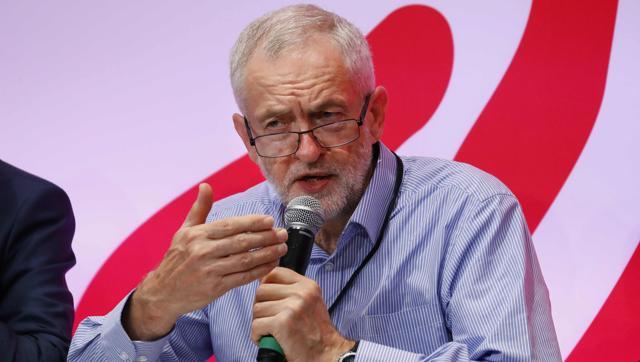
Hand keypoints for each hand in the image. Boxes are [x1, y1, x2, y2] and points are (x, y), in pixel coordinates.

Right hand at [123, 183, 287, 339]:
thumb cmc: (177, 259)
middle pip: (241, 242)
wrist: (163, 293)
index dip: (252, 223)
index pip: (230, 226)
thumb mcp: (184, 231)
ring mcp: (209, 270)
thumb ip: (199, 209)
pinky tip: (271, 264)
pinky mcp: (215, 288)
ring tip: (282, 248)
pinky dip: (259, 271)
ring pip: (245, 260)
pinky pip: (242, 278)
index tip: (270, 221)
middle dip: (266, 237)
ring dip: (267, 254)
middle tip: (283, 234)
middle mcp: (203, 251)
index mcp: (197, 235)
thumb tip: (206, 186)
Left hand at [251, 267, 354, 361]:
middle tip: (268, 319)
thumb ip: (292, 290)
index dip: (266, 284)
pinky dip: (257, 335)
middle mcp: (301, 293)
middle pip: (261, 290)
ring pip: (257, 309)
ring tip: (270, 331)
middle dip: (260, 306)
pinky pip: (256, 325)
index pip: (275, 273)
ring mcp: (291, 307)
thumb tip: (264, 281)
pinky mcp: (282, 323)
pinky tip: (267, 339)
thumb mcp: (310, 302)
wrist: (326, 353)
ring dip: (259, 322)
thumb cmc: (316, 331)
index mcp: (307, 285)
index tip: (268, 298)